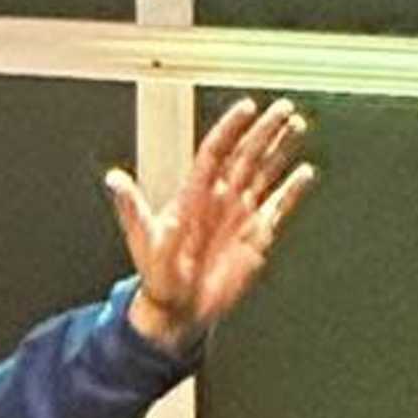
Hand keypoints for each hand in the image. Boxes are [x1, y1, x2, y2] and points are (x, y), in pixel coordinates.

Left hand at [110, 96, 314, 348]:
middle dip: (265, 130)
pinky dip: (292, 190)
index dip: (231, 128)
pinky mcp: (257, 235)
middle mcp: (220, 198)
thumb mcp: (143, 239)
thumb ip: (132, 208)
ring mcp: (240, 214)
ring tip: (297, 125)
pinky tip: (304, 173)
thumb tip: (113, 180)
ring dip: (280, 149)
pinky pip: (278, 207)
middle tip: (283, 108)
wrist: (178, 309)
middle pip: (246, 154)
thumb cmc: (158, 275)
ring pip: (264, 172)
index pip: (216, 151)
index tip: (247, 108)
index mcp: (195, 194)